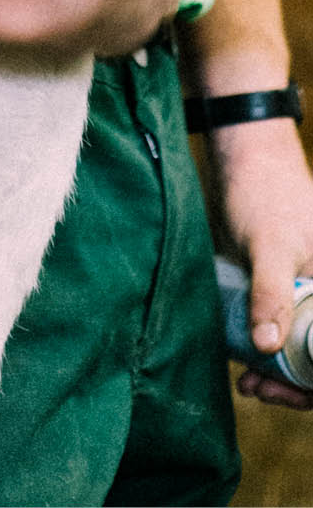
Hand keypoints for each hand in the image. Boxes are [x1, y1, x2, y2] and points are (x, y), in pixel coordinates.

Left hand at [208, 118, 312, 409]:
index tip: (283, 392)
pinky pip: (285, 328)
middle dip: (296, 383)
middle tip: (257, 389)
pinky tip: (246, 360)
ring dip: (282, 372)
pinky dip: (270, 350)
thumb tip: (268, 347)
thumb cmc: (263, 194)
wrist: (243, 157)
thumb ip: (271, 292)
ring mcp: (307, 289)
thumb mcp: (268, 244)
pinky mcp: (283, 286)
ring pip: (304, 347)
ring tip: (248, 382)